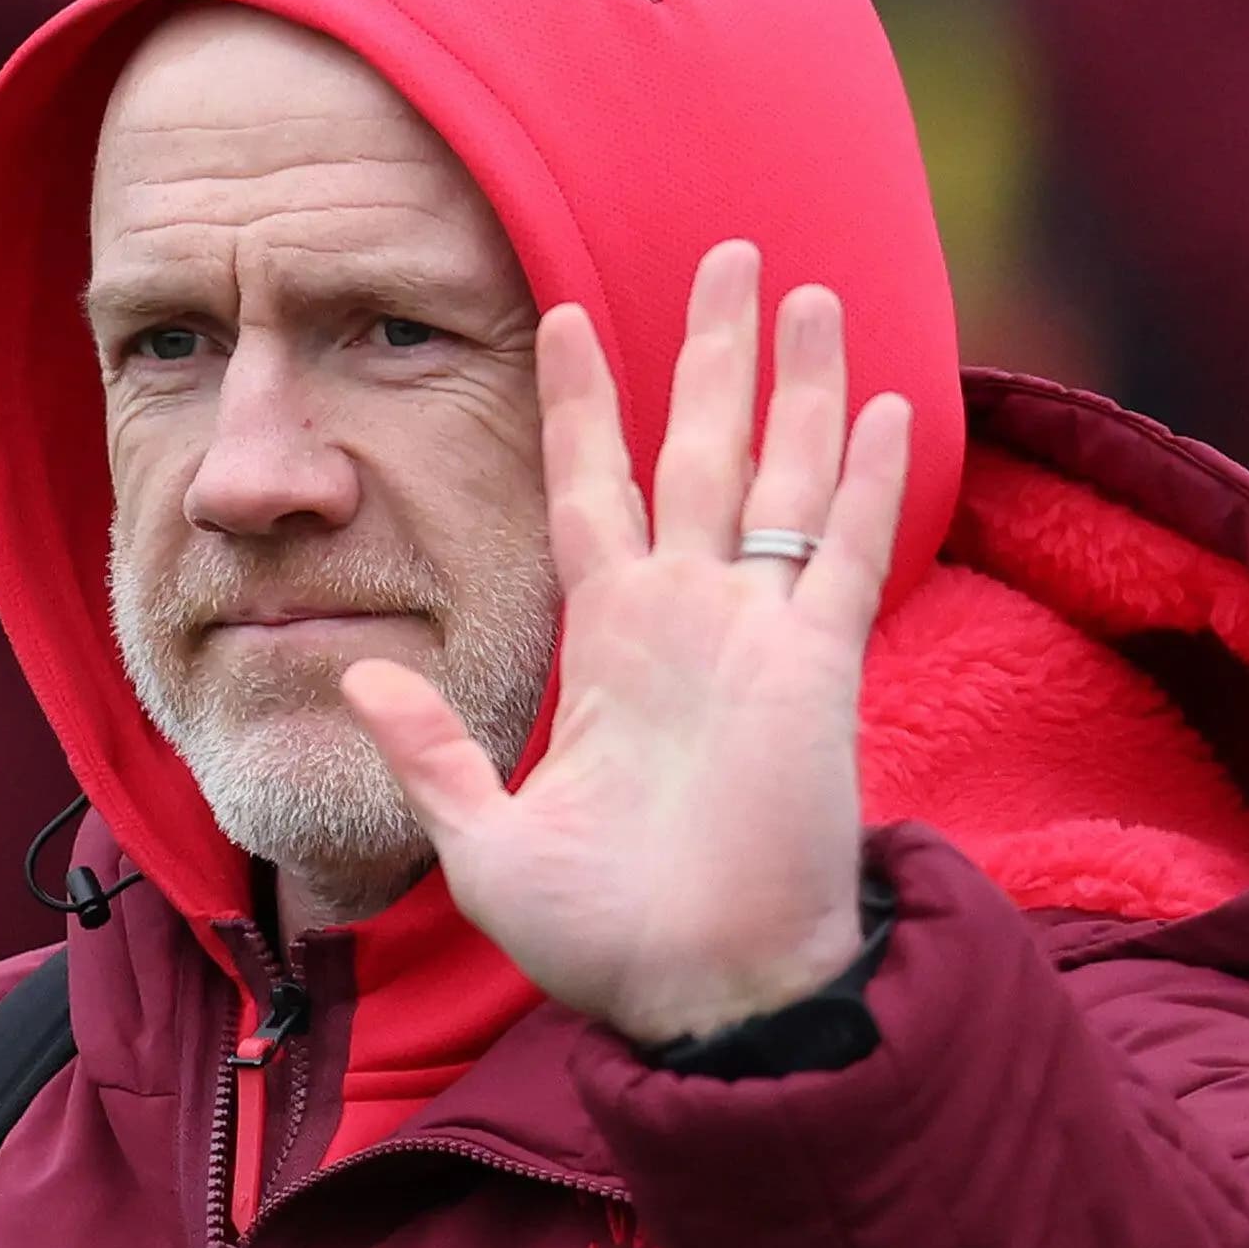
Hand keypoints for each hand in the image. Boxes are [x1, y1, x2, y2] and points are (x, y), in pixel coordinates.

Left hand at [340, 240, 910, 1045]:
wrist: (697, 997)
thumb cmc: (601, 936)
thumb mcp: (484, 841)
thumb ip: (431, 751)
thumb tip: (358, 671)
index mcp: (609, 646)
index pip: (590, 492)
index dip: (582, 408)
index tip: (563, 315)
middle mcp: (687, 621)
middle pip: (702, 452)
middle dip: (710, 354)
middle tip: (726, 250)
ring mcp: (759, 639)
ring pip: (786, 478)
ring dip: (799, 386)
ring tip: (805, 291)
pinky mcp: (818, 672)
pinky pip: (849, 555)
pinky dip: (870, 482)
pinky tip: (890, 404)